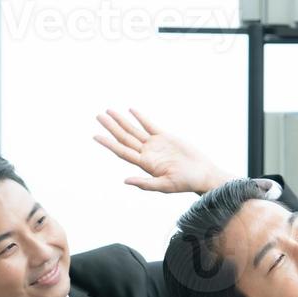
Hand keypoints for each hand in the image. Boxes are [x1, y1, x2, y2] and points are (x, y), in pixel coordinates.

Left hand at [93, 108, 230, 194]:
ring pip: (134, 130)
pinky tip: (131, 110)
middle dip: (111, 127)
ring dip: (122, 121)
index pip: (122, 151)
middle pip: (124, 138)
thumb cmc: (185, 183)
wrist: (202, 174)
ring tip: (109, 111)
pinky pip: (149, 126)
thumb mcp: (164, 186)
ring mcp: (155, 145)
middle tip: (99, 116)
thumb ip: (145, 183)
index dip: (108, 143)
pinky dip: (140, 118)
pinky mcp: (165, 138)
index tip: (95, 135)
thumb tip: (125, 181)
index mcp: (144, 164)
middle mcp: (147, 154)